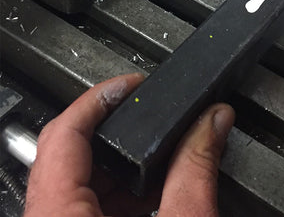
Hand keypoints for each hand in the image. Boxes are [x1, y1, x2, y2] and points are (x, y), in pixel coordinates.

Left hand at [24, 74, 234, 215]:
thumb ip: (197, 169)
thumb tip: (213, 120)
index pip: (63, 134)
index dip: (100, 97)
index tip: (131, 84)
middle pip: (69, 156)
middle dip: (120, 133)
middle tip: (153, 121)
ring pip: (75, 184)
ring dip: (120, 168)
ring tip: (160, 163)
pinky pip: (80, 209)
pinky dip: (116, 196)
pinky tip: (150, 200)